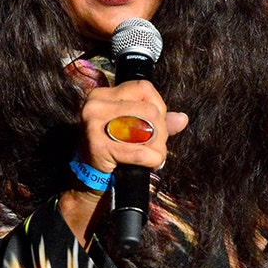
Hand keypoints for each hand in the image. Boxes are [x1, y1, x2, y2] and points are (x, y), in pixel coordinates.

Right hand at [60, 81, 187, 243]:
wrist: (86, 179)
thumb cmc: (111, 151)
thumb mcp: (132, 130)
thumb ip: (157, 121)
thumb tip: (181, 119)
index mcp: (103, 95)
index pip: (144, 88)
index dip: (158, 108)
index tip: (155, 126)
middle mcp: (96, 105)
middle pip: (150, 110)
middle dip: (160, 132)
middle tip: (155, 147)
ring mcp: (94, 124)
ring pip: (148, 127)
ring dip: (158, 147)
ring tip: (152, 156)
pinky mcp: (98, 146)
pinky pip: (140, 151)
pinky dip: (152, 159)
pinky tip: (150, 164)